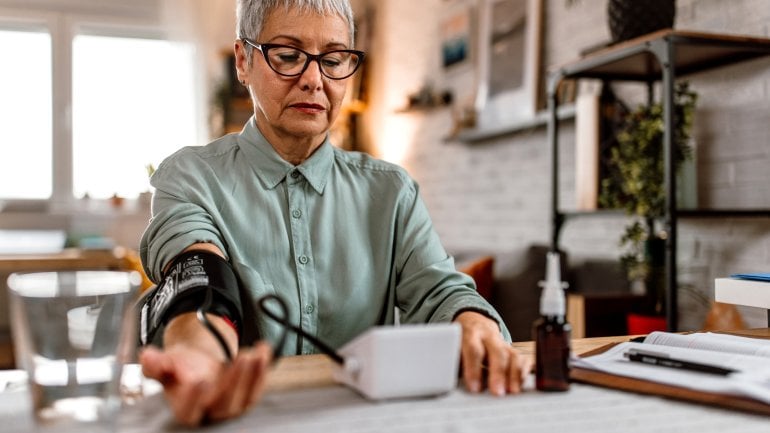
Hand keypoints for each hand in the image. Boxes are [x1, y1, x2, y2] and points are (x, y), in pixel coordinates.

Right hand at [140, 341, 271, 425]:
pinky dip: (263, 369)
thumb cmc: (178, 369)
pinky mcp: (247, 397)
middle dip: (234, 382)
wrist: (196, 366)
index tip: (199, 379)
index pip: (189, 411)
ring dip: (252, 376)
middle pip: (224, 405)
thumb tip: (147, 357)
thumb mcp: (163, 364)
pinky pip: (258, 387)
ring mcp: (231, 407)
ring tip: (254, 354)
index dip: (194, 398)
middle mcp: (209, 412)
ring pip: (245, 400)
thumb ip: (155, 363)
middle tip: (240, 359)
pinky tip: (264, 350)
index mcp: (185, 409)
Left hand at [454, 311, 531, 395]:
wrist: (472, 322)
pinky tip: (519, 386)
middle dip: (498, 373)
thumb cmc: (460, 341)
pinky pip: (523, 359)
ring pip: (513, 356)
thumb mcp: (452, 346)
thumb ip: (452, 361)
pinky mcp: (513, 349)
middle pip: (498, 352)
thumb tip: (447, 381)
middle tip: (497, 392)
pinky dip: (523, 373)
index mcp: (470, 333)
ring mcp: (503, 342)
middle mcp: (489, 336)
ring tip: (512, 392)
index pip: (473, 350)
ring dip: (515, 375)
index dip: (474, 369)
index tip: (474, 388)